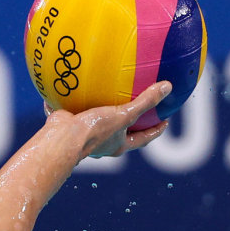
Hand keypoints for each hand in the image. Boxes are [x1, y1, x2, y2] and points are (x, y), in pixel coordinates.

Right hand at [44, 81, 170, 159]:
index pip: (143, 139)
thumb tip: (168, 87)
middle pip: (122, 133)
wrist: (61, 138)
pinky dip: (80, 100)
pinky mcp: (72, 125)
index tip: (165, 122)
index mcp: (118, 145)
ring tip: (112, 94)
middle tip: (141, 109)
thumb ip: (145, 102)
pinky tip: (81, 85)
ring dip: (106, 111)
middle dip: (131, 123)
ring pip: (100, 122)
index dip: (155, 131)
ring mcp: (86, 135)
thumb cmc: (95, 131)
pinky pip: (78, 111)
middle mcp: (104, 143)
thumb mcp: (125, 115)